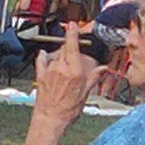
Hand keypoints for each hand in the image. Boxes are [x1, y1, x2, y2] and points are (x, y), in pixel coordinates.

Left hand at [25, 23, 106, 144]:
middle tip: (73, 52)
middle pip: (64, 49)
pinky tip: (45, 55)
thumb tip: (103, 69)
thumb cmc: (68, 109)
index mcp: (74, 71)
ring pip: (55, 56)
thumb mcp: (85, 94)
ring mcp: (49, 71)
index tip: (72, 26)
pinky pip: (41, 61)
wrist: (51, 118)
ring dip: (60, 57)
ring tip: (65, 67)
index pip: (72, 46)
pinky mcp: (40, 76)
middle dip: (68, 47)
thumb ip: (94, 77)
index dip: (72, 33)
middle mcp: (61, 68)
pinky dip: (44, 57)